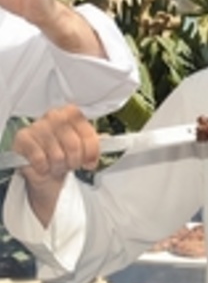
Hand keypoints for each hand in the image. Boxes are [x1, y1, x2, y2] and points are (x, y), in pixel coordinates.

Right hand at [13, 106, 99, 226]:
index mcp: (72, 113)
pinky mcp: (22, 138)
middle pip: (74, 146)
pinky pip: (40, 159)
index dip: (91, 153)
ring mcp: (37, 125)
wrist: (44, 168)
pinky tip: (43, 165)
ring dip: (58, 166)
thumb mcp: (84, 148)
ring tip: (55, 164)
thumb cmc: (65, 154)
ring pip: (57, 155)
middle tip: (70, 164)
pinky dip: (44, 168)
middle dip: (74, 161)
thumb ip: (96, 143)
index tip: (90, 163)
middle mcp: (54, 115)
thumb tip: (109, 140)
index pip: (88, 134)